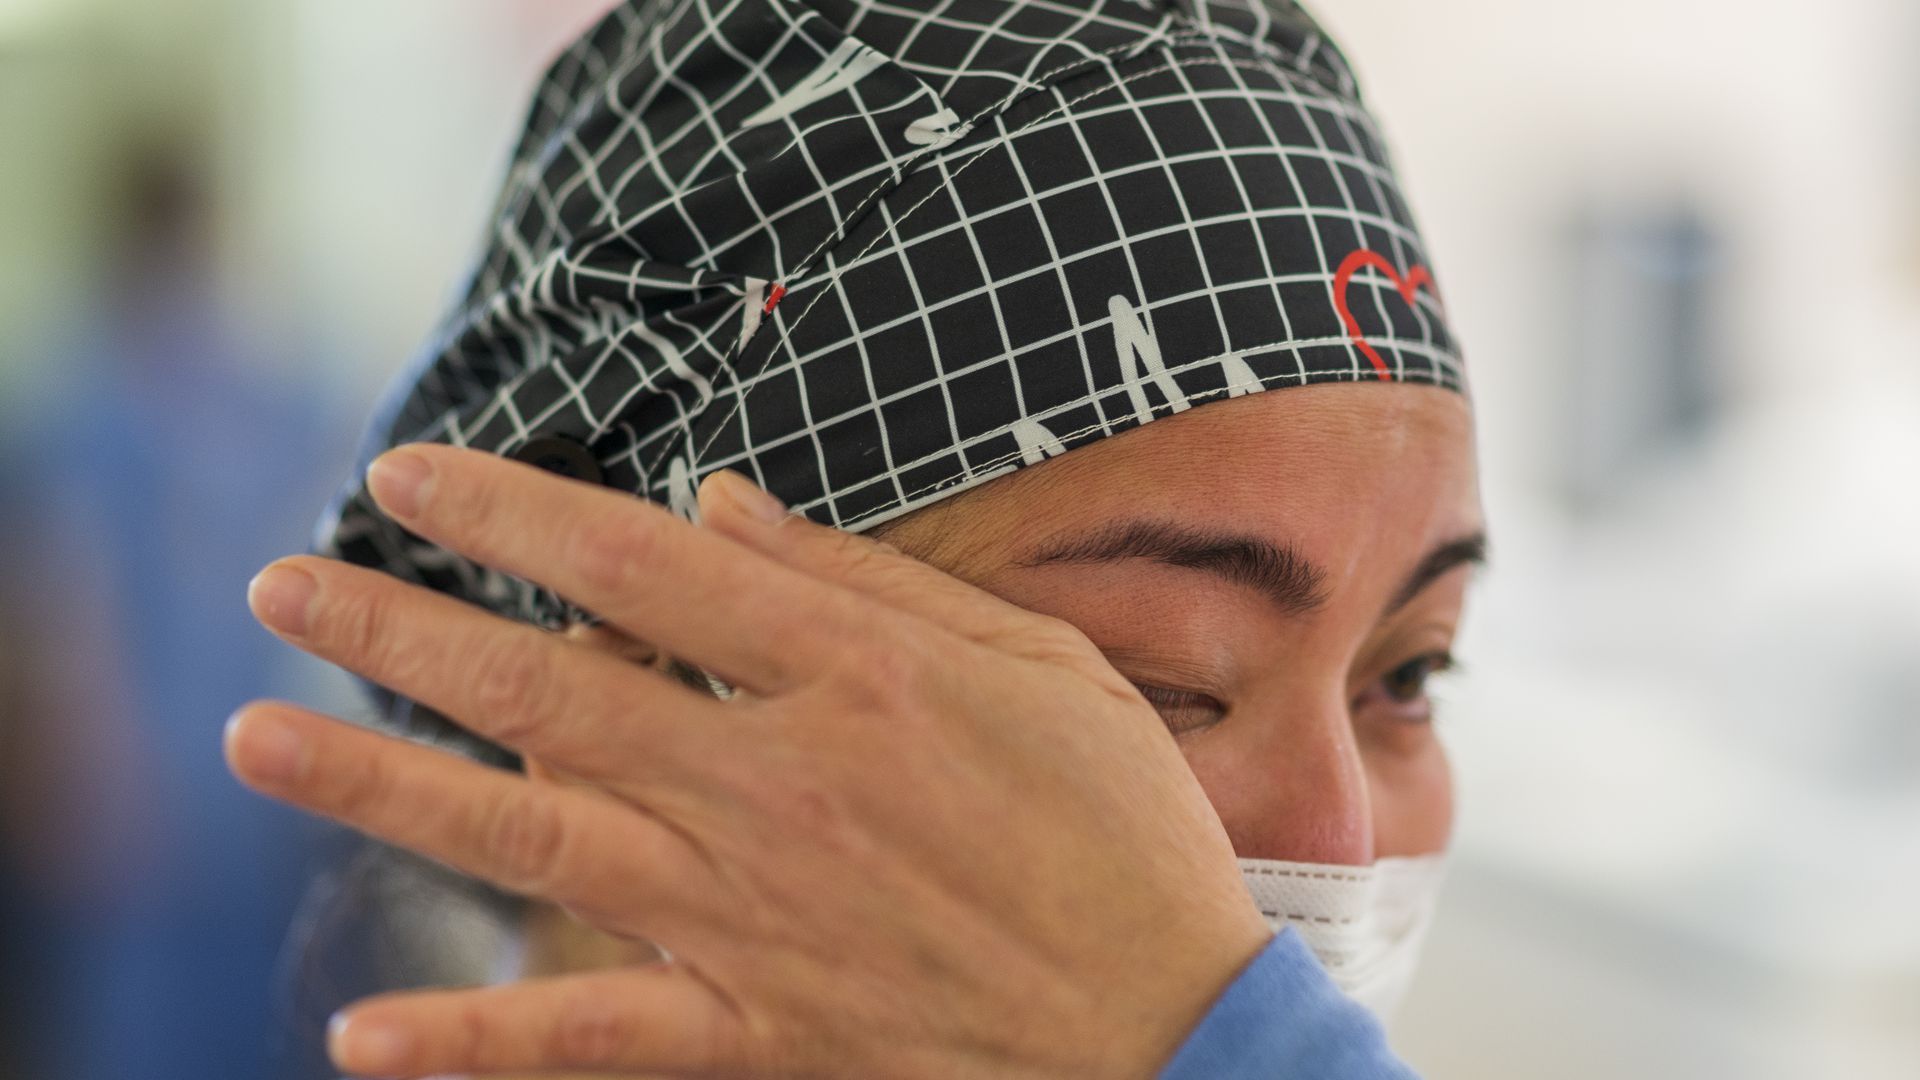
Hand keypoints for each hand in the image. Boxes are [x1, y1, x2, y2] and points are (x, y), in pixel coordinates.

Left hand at [225, 443, 1270, 1078]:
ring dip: (382, 788)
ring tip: (256, 743)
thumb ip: (867, 581)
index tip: (412, 474)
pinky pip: (593, 1037)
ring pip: (530, 838)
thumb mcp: (1033, 660)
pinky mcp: (756, 1025)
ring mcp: (752, 911)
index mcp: (849, 677)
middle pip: (544, 686)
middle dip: (398, 627)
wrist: (1172, 1024)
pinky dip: (475, 1041)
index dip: (505, 511)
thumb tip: (722, 502)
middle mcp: (773, 783)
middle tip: (280, 583)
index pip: (633, 565)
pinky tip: (362, 1036)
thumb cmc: (1120, 830)